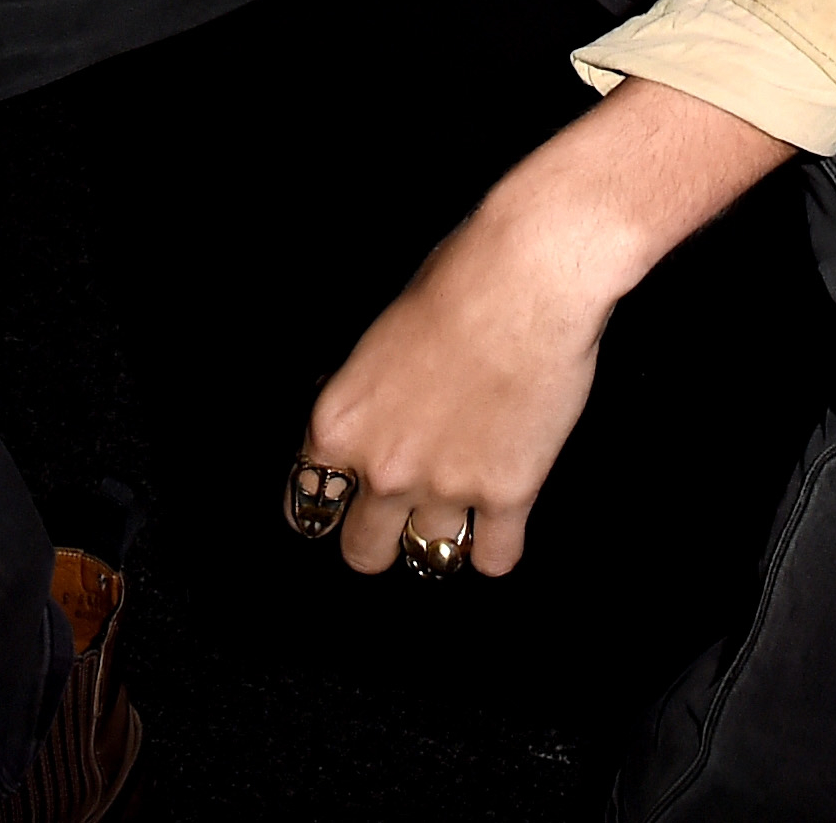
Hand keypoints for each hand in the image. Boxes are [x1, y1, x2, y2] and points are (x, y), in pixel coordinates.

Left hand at [299, 79, 787, 578]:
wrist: (529, 276)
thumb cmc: (459, 279)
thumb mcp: (383, 338)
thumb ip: (373, 398)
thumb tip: (383, 421)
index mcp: (338, 424)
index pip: (306, 504)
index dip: (332, 505)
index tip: (349, 504)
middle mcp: (382, 467)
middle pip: (361, 552)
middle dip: (381, 535)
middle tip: (405, 513)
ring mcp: (444, 487)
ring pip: (429, 557)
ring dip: (445, 535)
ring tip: (463, 509)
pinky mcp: (507, 494)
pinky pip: (494, 559)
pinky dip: (498, 547)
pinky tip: (504, 527)